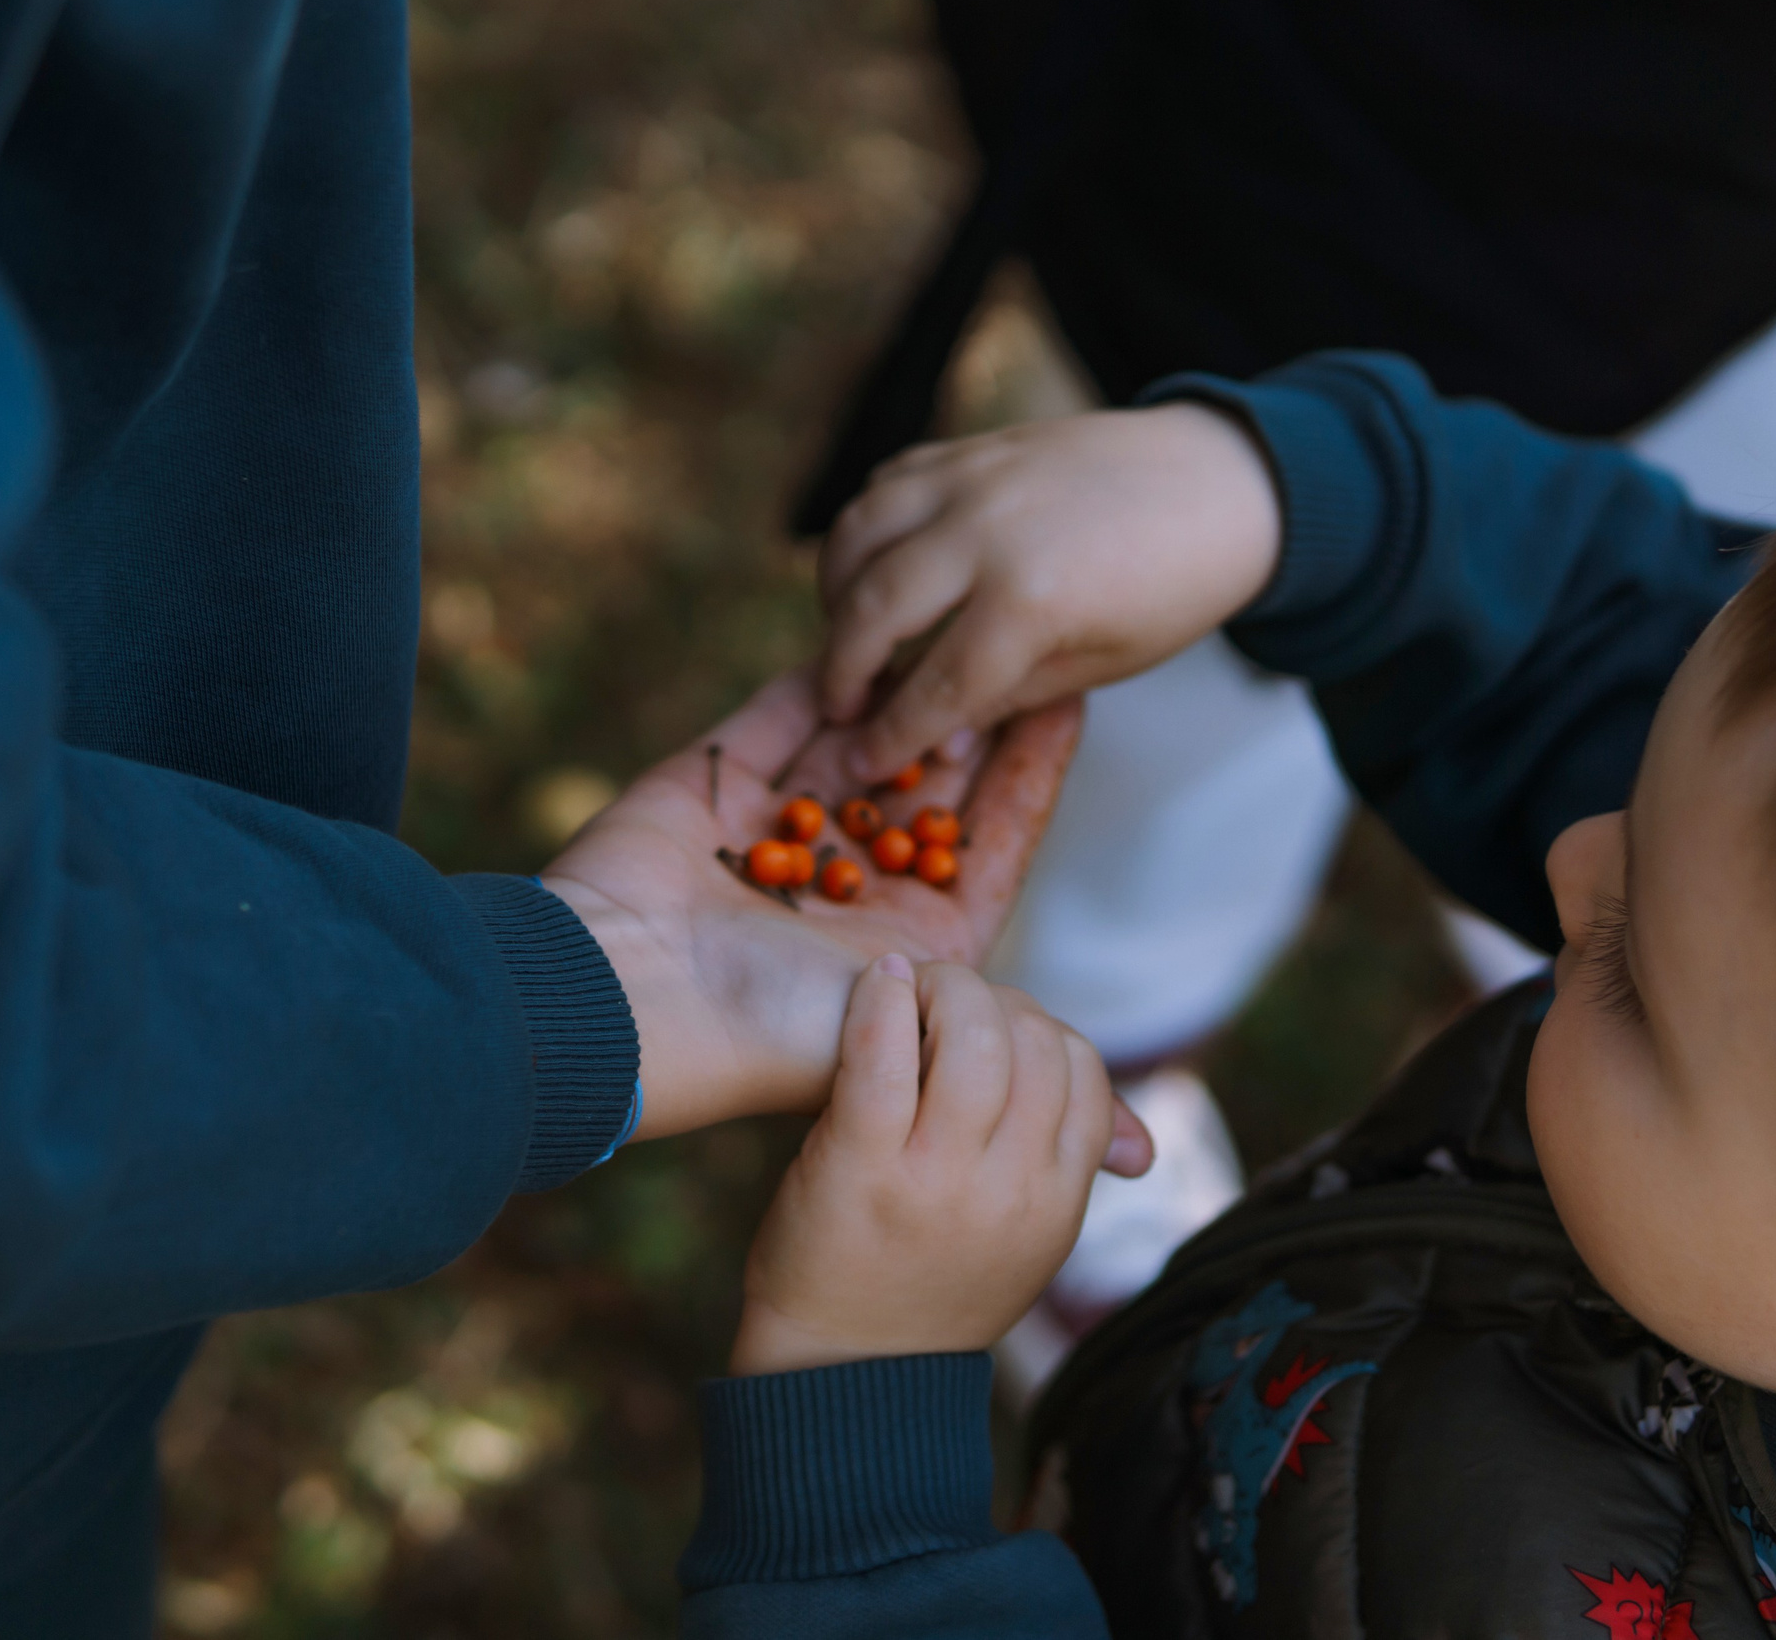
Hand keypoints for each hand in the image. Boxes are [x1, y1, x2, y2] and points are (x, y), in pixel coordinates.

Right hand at [540, 670, 1149, 1170]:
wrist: (627, 996)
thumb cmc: (773, 1026)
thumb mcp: (928, 1038)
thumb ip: (1031, 1054)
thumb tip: (1148, 1157)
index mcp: (914, 945)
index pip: (995, 839)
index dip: (1034, 769)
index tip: (1076, 695)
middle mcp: (852, 883)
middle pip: (934, 780)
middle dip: (979, 711)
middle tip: (1022, 634)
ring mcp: (781, 828)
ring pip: (865, 739)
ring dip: (908, 686)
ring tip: (956, 621)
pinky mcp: (718, 781)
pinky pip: (782, 713)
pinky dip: (826, 672)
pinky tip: (874, 619)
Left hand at [732, 957, 1119, 1374]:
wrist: (836, 1376)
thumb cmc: (925, 1292)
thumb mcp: (1026, 1248)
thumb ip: (1071, 1178)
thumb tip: (1143, 1148)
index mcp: (1056, 1203)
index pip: (1086, 1072)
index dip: (1044, 1028)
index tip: (994, 1030)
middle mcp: (1009, 1188)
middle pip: (1036, 1041)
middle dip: (993, 997)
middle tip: (946, 997)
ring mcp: (937, 1178)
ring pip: (974, 1035)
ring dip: (945, 987)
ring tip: (912, 987)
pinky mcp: (861, 1167)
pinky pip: (884, 1053)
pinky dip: (884, 1000)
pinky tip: (881, 983)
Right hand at [816, 402, 1281, 783]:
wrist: (1222, 482)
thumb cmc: (1173, 588)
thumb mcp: (1102, 665)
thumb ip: (1010, 697)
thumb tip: (939, 734)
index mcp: (1032, 599)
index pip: (936, 684)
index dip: (892, 733)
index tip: (862, 762)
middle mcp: (989, 529)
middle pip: (874, 607)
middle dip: (843, 668)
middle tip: (840, 706)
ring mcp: (974, 477)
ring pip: (860, 531)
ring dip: (837, 591)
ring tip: (848, 636)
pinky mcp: (972, 447)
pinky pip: (887, 485)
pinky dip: (867, 531)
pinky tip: (877, 570)